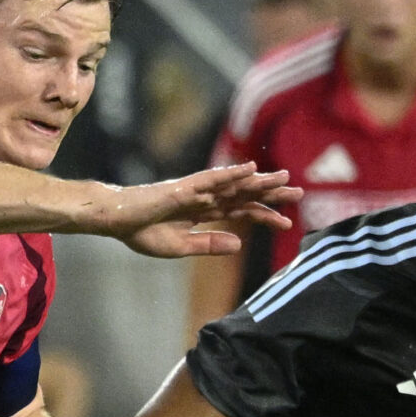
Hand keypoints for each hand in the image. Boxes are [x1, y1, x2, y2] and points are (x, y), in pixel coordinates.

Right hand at [104, 163, 299, 258]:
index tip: (288, 223)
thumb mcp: (182, 246)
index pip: (242, 212)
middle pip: (245, 195)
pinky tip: (250, 169)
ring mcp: (196, 190)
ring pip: (234, 184)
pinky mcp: (184, 187)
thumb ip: (209, 244)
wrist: (116, 220)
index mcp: (205, 213)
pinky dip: (231, 173)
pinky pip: (212, 179)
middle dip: (271, 194)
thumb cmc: (142, 232)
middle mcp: (205, 198)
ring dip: (259, 181)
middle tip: (299, 193)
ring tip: (284, 178)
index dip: (265, 216)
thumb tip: (238, 245)